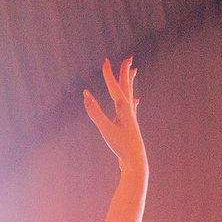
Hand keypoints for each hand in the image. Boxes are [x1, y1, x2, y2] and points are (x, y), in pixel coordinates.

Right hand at [81, 58, 144, 172]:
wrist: (135, 163)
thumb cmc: (122, 146)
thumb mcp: (106, 129)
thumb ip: (95, 112)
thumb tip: (85, 94)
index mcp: (124, 109)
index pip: (114, 87)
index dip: (109, 75)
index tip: (105, 61)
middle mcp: (129, 111)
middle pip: (126, 87)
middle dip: (125, 72)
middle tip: (128, 58)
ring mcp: (130, 118)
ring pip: (129, 95)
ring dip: (129, 82)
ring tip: (133, 71)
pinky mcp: (130, 126)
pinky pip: (131, 108)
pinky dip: (132, 101)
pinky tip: (135, 100)